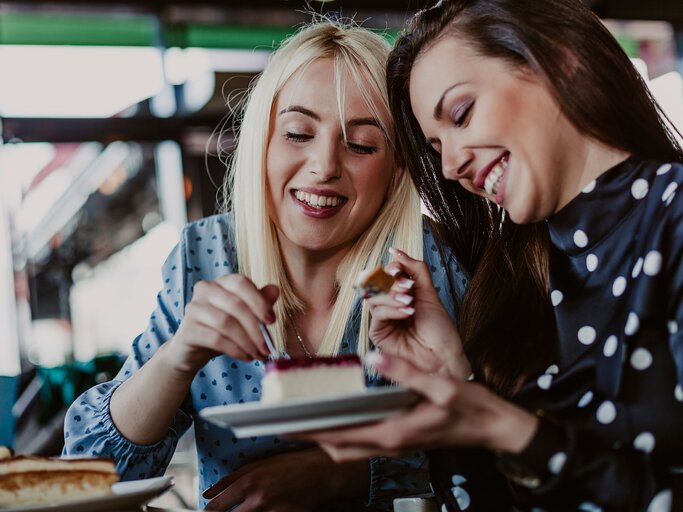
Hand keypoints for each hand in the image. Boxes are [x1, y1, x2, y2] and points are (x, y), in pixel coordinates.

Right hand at [162, 275, 278, 379]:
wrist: (192, 351)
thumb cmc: (222, 330)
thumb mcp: (244, 316)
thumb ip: (259, 302)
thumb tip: (275, 290)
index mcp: (221, 282)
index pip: (241, 283)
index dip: (259, 302)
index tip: (272, 321)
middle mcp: (205, 290)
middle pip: (236, 305)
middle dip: (256, 328)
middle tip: (268, 346)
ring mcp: (193, 308)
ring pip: (226, 323)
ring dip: (247, 342)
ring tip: (258, 354)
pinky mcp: (188, 330)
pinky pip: (216, 339)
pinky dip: (235, 350)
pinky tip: (245, 357)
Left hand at [202, 448, 368, 510]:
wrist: (319, 472)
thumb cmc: (290, 464)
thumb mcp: (259, 464)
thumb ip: (232, 478)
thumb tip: (209, 491)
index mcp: (248, 482)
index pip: (217, 505)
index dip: (210, 510)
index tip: (208, 510)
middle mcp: (257, 500)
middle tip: (222, 511)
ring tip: (250, 506)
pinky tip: (263, 509)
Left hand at [297, 353, 537, 461]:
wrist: (493, 427)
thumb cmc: (471, 408)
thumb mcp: (440, 385)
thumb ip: (406, 373)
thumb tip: (375, 357)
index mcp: (396, 432)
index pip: (343, 435)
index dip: (313, 430)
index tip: (288, 425)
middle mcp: (392, 443)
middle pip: (340, 448)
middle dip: (313, 437)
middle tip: (288, 423)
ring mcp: (397, 445)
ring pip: (351, 449)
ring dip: (327, 438)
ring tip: (307, 422)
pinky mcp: (402, 440)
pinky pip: (364, 444)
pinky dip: (345, 436)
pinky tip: (341, 420)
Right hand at [368, 248, 469, 377]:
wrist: (445, 356)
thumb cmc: (439, 330)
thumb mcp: (429, 294)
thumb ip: (415, 270)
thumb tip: (396, 251)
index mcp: (401, 295)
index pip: (386, 275)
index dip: (390, 269)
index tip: (398, 268)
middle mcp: (389, 306)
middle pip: (377, 284)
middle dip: (391, 282)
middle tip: (407, 286)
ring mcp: (383, 320)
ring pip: (374, 297)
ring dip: (392, 295)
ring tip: (409, 301)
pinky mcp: (378, 334)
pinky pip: (377, 314)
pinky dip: (392, 309)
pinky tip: (407, 312)